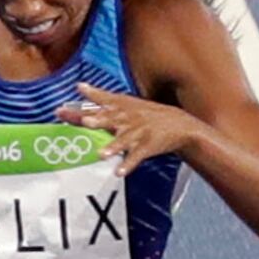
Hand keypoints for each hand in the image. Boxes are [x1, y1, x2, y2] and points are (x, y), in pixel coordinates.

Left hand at [60, 83, 201, 171]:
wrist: (180, 125)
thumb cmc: (145, 114)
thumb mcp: (126, 103)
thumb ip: (100, 98)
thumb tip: (79, 86)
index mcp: (121, 106)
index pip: (103, 100)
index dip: (90, 96)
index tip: (79, 90)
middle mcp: (128, 117)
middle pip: (111, 119)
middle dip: (98, 121)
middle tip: (85, 122)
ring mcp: (138, 132)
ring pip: (123, 140)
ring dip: (113, 146)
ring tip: (101, 154)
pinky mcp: (147, 146)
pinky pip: (135, 157)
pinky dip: (127, 165)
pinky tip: (118, 172)